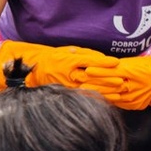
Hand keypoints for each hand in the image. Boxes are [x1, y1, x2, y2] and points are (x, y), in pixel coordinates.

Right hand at [0, 40, 117, 89]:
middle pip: (91, 76)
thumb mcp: (64, 50)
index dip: (103, 62)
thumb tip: (98, 56)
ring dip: (104, 91)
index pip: (89, 60)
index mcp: (68, 60)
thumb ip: (81, 53)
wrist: (28, 72)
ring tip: (118, 93)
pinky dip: (93, 98)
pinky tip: (104, 100)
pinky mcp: (64, 92)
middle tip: (123, 81)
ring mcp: (65, 84)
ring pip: (88, 87)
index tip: (116, 63)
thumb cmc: (48, 58)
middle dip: (108, 79)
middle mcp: (67, 73)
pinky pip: (81, 95)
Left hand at [79, 55, 150, 114]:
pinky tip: (92, 99)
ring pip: (110, 94)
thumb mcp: (137, 62)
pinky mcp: (133, 104)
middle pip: (109, 83)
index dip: (99, 70)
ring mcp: (133, 95)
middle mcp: (134, 83)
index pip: (113, 70)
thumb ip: (120, 64)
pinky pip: (116, 102)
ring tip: (79, 90)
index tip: (85, 68)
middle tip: (76, 80)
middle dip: (92, 82)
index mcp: (135, 70)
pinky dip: (104, 99)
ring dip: (94, 92)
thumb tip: (101, 63)